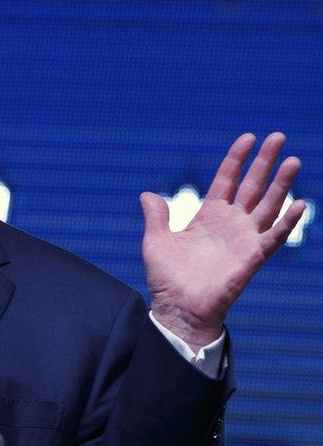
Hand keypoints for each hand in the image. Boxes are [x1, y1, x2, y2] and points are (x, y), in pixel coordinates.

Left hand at [139, 133, 305, 350]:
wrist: (177, 309)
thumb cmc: (167, 278)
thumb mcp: (155, 240)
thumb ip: (156, 216)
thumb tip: (147, 194)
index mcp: (209, 217)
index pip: (226, 180)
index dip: (237, 159)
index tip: (248, 137)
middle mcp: (230, 224)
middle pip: (252, 186)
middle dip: (265, 162)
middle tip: (279, 136)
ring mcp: (243, 239)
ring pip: (268, 205)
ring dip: (281, 184)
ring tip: (294, 161)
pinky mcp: (252, 258)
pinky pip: (273, 237)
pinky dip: (286, 222)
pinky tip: (298, 204)